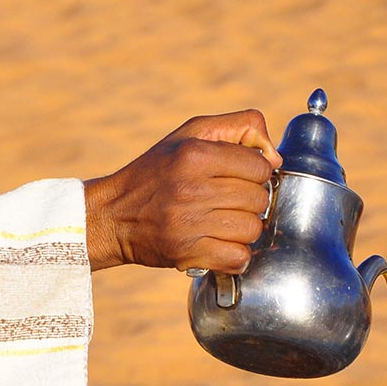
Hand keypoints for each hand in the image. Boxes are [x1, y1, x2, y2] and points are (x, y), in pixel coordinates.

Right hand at [83, 109, 281, 272]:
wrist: (113, 215)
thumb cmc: (156, 172)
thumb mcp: (190, 133)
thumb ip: (239, 127)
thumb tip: (274, 158)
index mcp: (194, 155)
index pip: (260, 167)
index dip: (255, 172)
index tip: (237, 177)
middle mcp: (190, 188)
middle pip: (258, 199)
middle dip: (250, 201)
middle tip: (229, 201)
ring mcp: (187, 223)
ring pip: (252, 229)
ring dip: (244, 228)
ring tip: (223, 222)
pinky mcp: (186, 253)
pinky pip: (238, 258)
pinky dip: (235, 255)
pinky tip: (221, 244)